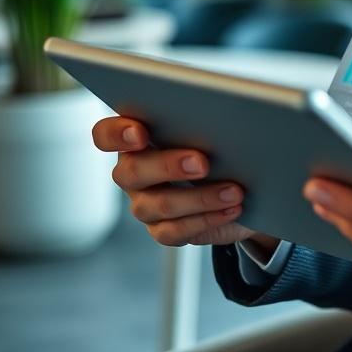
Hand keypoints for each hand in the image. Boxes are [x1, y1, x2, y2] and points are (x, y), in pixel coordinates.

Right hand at [92, 116, 271, 250]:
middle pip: (131, 171)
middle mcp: (134, 171)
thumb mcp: (215, 131)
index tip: (140, 133)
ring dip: (200, 198)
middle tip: (203, 163)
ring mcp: (145, 203)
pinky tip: (231, 209)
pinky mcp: (162, 229)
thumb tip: (219, 120)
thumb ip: (203, 124)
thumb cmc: (224, 149)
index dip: (116, 134)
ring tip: (234, 191)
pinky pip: (174, 231)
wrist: (245, 188)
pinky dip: (207, 220)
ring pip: (158, 205)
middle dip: (168, 166)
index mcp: (138, 139)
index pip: (106, 135)